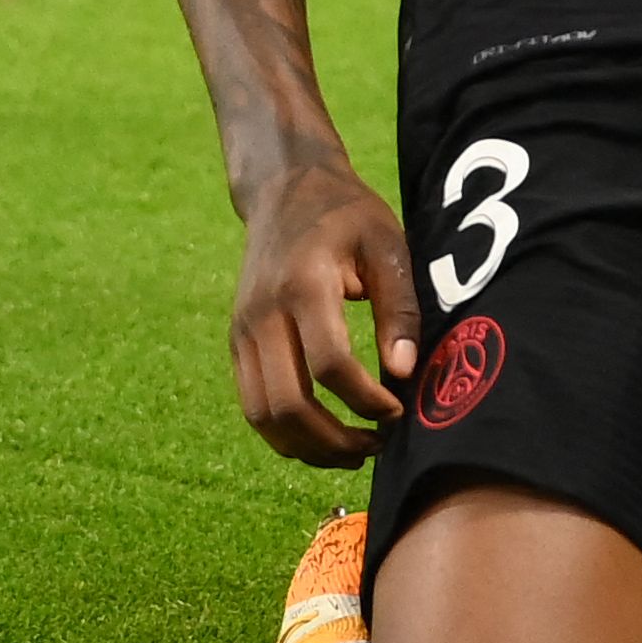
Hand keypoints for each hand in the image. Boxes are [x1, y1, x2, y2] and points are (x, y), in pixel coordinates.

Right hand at [228, 159, 415, 465]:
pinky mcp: (236, 344)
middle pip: (287, 404)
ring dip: (308, 448)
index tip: (398, 410)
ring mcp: (242, 332)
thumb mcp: (387, 246)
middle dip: (336, 440)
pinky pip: (253, 406)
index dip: (366, 399)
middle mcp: (262, 314)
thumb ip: (399, 309)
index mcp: (303, 285)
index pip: (329, 364)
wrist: (285, 189)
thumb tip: (404, 374)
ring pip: (262, 416)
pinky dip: (286, 434)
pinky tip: (325, 438)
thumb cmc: (347, 215)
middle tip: (379, 445)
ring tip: (355, 453)